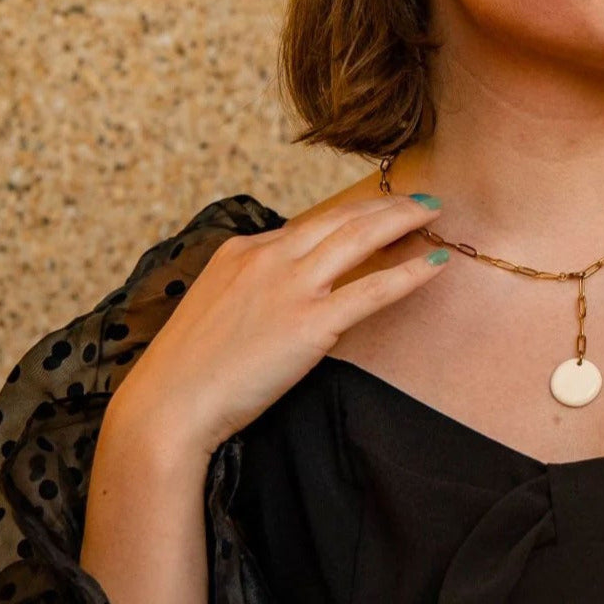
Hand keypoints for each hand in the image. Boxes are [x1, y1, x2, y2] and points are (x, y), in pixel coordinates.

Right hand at [109, 191, 451, 458]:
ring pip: (359, 238)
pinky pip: (372, 290)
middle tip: (421, 198)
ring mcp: (290, 287)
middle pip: (340, 218)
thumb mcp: (215, 306)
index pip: (309, 224)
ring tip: (434, 213)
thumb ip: (251, 288)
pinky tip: (435, 264)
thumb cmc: (188, 369)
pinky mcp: (310, 323)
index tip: (378, 210)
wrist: (169, 404)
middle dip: (386, 204)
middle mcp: (268, 257)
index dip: (351, 214)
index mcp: (242, 250)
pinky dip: (409, 274)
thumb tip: (284, 292)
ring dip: (402, 220)